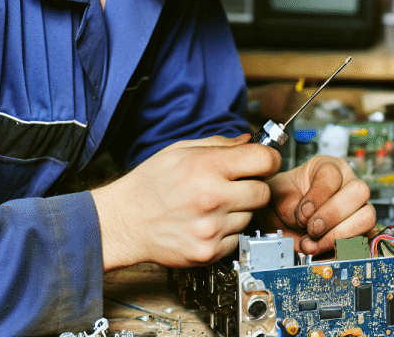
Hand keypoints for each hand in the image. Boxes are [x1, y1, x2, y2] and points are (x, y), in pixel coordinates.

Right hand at [91, 134, 280, 270]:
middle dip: (255, 185)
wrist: (124, 221)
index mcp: (206, 167)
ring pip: (250, 217)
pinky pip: (236, 239)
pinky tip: (207, 221)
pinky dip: (227, 231)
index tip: (264, 161)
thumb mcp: (181, 150)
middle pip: (263, 192)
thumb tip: (250, 141)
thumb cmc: (150, 183)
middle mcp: (212, 197)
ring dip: (239, 210)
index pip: (264, 160)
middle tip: (237, 184)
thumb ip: (220, 144)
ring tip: (213, 204)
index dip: (268, 158)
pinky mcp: (208, 252)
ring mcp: (211, 228)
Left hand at [256, 156, 375, 256]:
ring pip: (366, 218)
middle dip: (333, 215)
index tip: (302, 212)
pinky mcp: (360, 232)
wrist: (282, 217)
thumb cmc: (284, 198)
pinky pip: (362, 242)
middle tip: (312, 229)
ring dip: (339, 236)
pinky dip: (340, 252)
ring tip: (314, 244)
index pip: (332, 175)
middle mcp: (348, 184)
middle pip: (359, 192)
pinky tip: (320, 253)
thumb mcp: (279, 194)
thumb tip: (304, 220)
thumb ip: (290, 204)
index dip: (318, 196)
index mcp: (328, 167)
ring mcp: (358, 208)